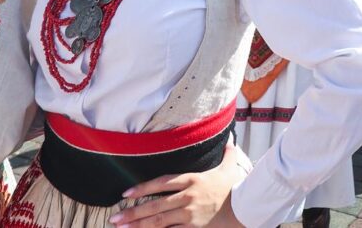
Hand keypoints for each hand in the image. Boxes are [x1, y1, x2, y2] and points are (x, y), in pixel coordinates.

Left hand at [110, 143, 247, 226]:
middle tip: (115, 217)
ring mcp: (190, 214)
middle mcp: (187, 196)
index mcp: (192, 180)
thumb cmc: (235, 187)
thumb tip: (230, 141)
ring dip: (139, 225)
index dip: (141, 188)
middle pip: (154, 205)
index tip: (125, 194)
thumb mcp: (229, 168)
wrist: (246, 207)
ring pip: (159, 221)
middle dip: (132, 212)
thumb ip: (227, 154)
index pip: (160, 183)